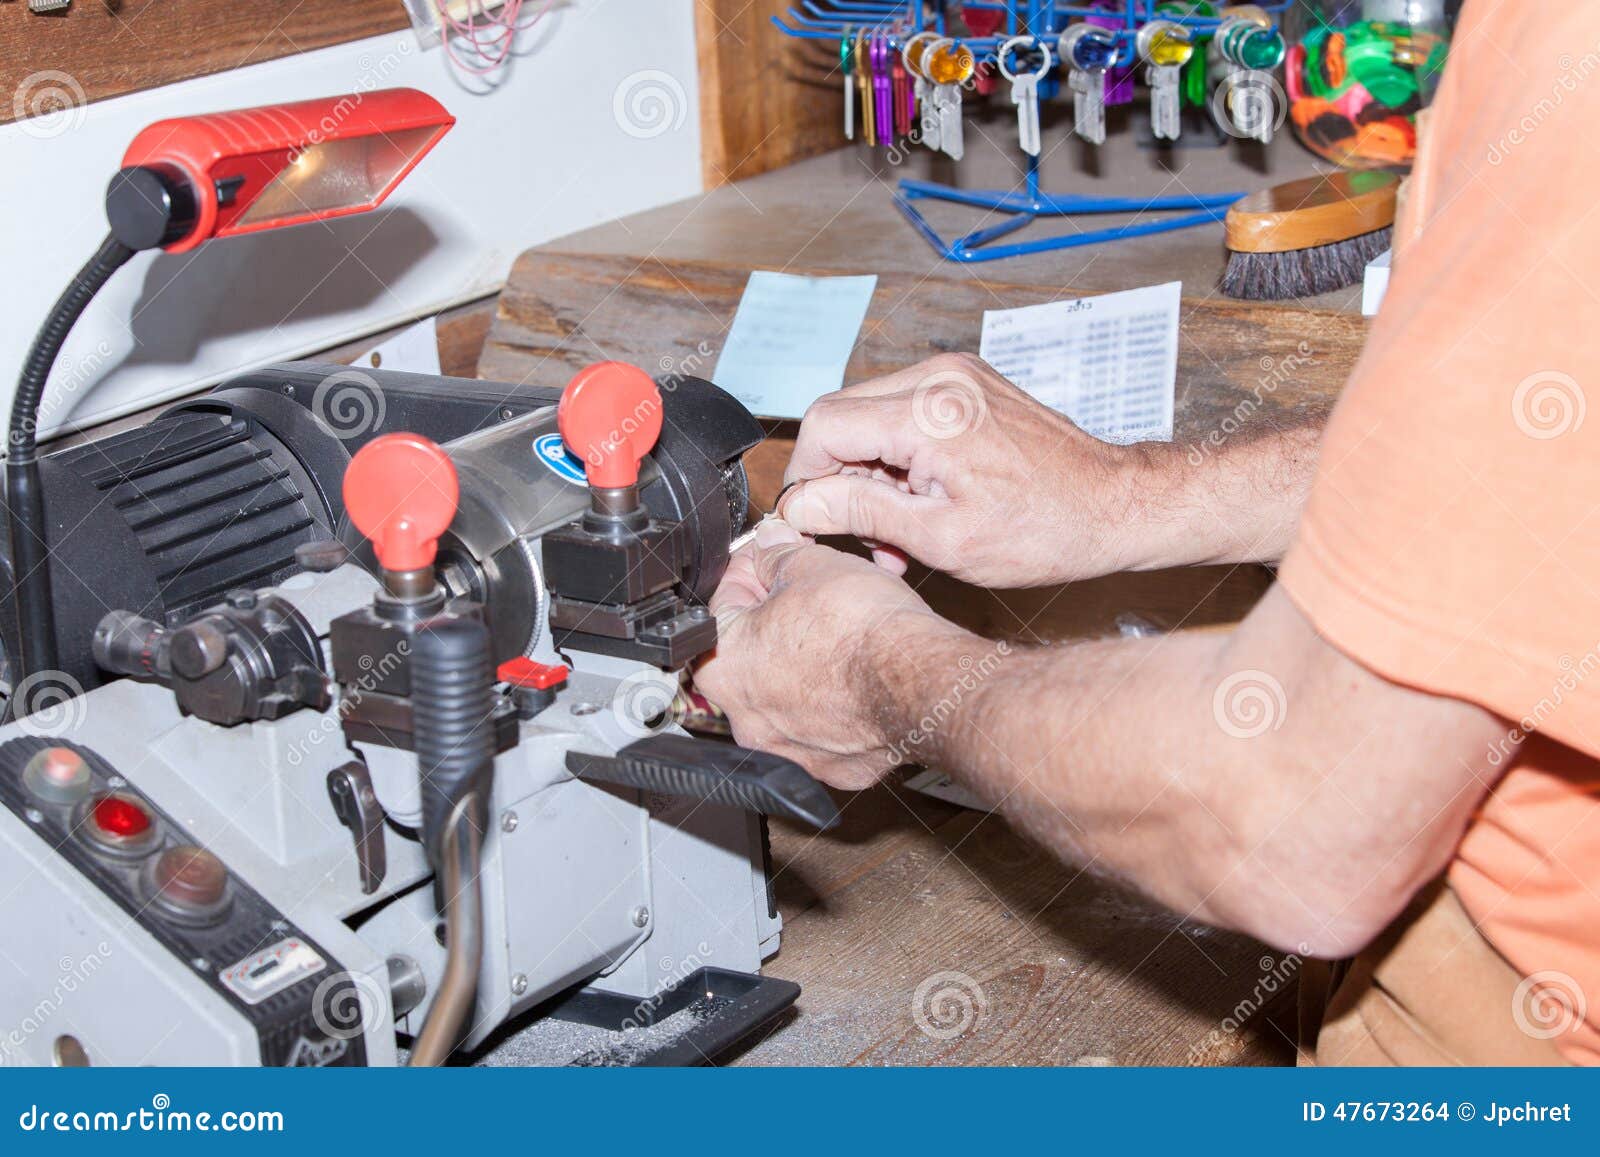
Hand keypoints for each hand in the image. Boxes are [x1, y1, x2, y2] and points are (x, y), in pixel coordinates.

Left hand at [694, 519, 963, 789]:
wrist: (920, 683)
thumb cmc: (863, 629)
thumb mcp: (812, 565)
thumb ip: (778, 554)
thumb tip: (771, 546)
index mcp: (723, 662)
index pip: (723, 599)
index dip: (753, 568)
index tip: (773, 558)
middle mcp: (744, 715)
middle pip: (752, 652)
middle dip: (777, 617)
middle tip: (810, 593)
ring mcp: (785, 747)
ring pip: (785, 694)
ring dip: (803, 662)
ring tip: (838, 636)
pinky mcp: (828, 767)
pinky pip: (822, 727)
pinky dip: (834, 703)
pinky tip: (856, 677)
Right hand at [779, 353, 1146, 587]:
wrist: (1116, 506)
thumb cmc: (1045, 530)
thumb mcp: (942, 538)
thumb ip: (861, 513)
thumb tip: (800, 504)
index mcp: (928, 413)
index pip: (823, 425)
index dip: (805, 478)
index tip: (813, 520)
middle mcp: (940, 379)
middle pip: (842, 416)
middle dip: (840, 480)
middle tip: (866, 536)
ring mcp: (957, 375)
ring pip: (871, 416)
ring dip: (870, 474)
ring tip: (898, 531)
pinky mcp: (970, 384)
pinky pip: (905, 413)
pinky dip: (899, 458)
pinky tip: (921, 503)